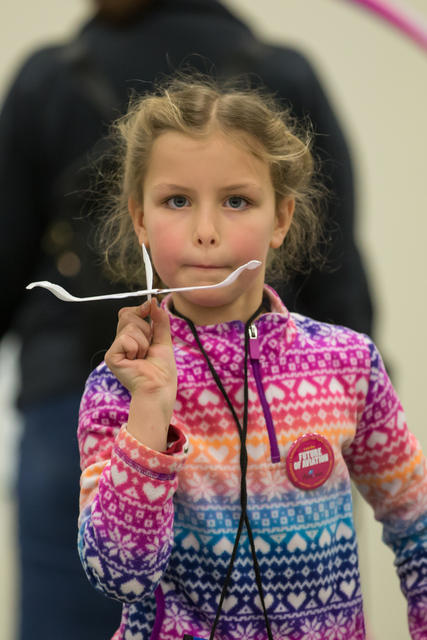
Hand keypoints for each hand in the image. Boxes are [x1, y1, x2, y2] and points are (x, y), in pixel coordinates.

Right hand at [105, 298, 176, 449]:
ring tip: (143, 357)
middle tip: (148, 347)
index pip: (128, 313)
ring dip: (144, 342)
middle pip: (127, 316)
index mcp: (131, 338)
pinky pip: (126, 339)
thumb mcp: (163, 339)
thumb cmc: (162, 369)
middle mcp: (121, 342)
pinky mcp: (111, 356)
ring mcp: (115, 349)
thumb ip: (159, 320)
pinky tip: (136, 361)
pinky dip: (137, 348)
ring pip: (130, 327)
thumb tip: (153, 301)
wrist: (159, 387)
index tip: (149, 308)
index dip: (139, 309)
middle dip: (145, 328)